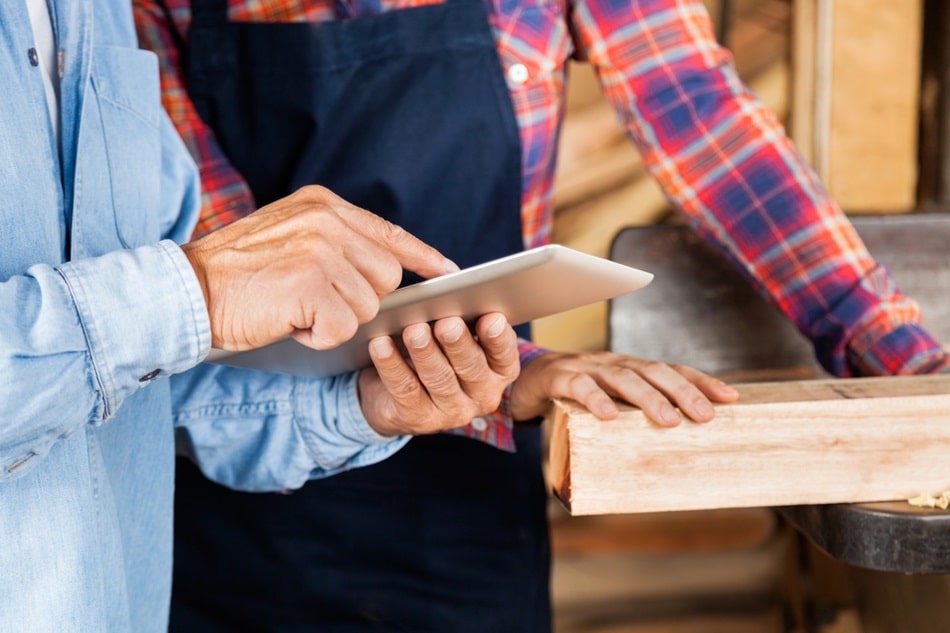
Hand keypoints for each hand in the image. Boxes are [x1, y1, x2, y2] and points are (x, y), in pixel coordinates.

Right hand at [181, 185, 456, 350]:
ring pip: (367, 306)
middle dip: (360, 300)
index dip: (422, 255)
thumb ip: (336, 241)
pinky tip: (289, 322)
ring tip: (294, 308)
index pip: (388, 231)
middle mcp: (326, 221)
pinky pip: (343, 327)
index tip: (448, 271)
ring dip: (335, 320)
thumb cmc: (237, 273)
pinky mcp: (310, 284)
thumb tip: (389, 269)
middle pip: (386, 276)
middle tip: (313, 300)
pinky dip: (318, 336)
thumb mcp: (289, 235)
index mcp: (322, 205)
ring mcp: (319, 250)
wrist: (185, 290)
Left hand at [357, 313, 519, 435]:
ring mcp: (452, 413)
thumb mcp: (451, 333)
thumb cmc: (434, 350)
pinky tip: (380, 345)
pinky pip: (405, 390)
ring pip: (439, 380)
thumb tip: (449, 285)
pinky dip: (391, 364)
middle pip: (472, 368)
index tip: (490, 317)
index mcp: (498, 371)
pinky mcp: (419, 420)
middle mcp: (482, 395)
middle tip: (447, 323)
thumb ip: (459, 313)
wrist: (395, 395)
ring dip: (425, 353)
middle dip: (458, 344)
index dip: (498, 338)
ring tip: (413, 330)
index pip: (505, 355)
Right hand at [509, 351, 738, 425]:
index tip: (730, 398)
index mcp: (629, 369)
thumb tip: (670, 460)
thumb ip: (632, 422)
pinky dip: (594, 399)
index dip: (700, 381)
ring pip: (622, 377)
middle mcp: (612, 364)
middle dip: (683, 391)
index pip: (671, 369)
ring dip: (648, 397)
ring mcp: (586, 367)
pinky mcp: (557, 377)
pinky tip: (609, 415)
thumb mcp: (607, 406)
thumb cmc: (573, 399)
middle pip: (653, 371)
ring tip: (668, 420)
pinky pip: (578, 385)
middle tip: (705, 416)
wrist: (523, 382)